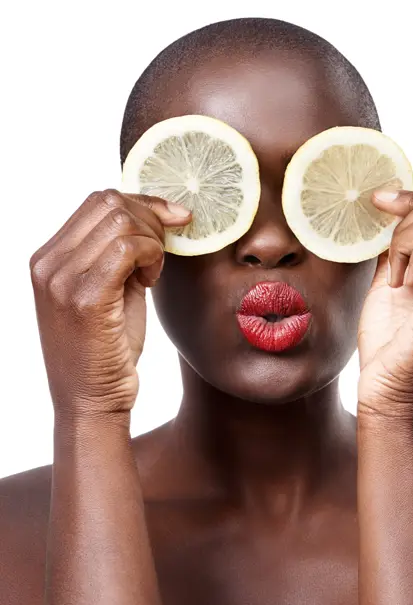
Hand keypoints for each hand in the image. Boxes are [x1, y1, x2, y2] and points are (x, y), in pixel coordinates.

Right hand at [29, 189, 190, 422]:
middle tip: (166, 248)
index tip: (173, 218)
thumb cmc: (106, 349)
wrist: (92, 402)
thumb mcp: (109, 291)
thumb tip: (154, 216)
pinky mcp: (85, 298)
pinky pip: (128, 248)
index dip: (142, 203)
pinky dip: (151, 256)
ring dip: (152, 241)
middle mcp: (47, 264)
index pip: (97, 201)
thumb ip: (119, 253)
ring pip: (121, 221)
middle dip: (151, 217)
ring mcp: (62, 280)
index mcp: (48, 258)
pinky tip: (151, 280)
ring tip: (152, 273)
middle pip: (109, 203)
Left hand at [357, 190, 412, 428]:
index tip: (379, 202)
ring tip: (394, 276)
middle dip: (410, 213)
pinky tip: (400, 283)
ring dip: (407, 238)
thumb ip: (395, 254)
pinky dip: (412, 254)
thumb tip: (385, 220)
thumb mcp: (388, 288)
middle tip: (386, 252)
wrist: (387, 398)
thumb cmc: (388, 350)